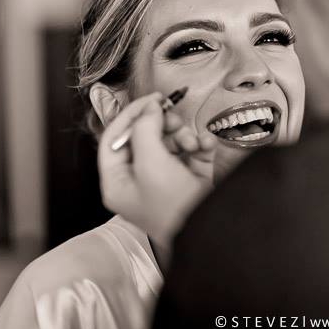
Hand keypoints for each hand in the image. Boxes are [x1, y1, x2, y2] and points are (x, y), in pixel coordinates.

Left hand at [97, 93, 214, 249]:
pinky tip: (206, 145)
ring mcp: (167, 180)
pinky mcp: (191, 179)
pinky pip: (192, 152)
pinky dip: (200, 145)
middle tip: (174, 118)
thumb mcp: (151, 163)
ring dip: (183, 136)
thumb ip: (145, 129)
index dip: (131, 115)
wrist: (213, 230)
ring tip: (192, 142)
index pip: (114, 140)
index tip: (151, 99)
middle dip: (161, 126)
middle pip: (144, 139)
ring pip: (170, 143)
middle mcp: (139, 182)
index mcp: (118, 183)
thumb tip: (150, 108)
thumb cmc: (173, 205)